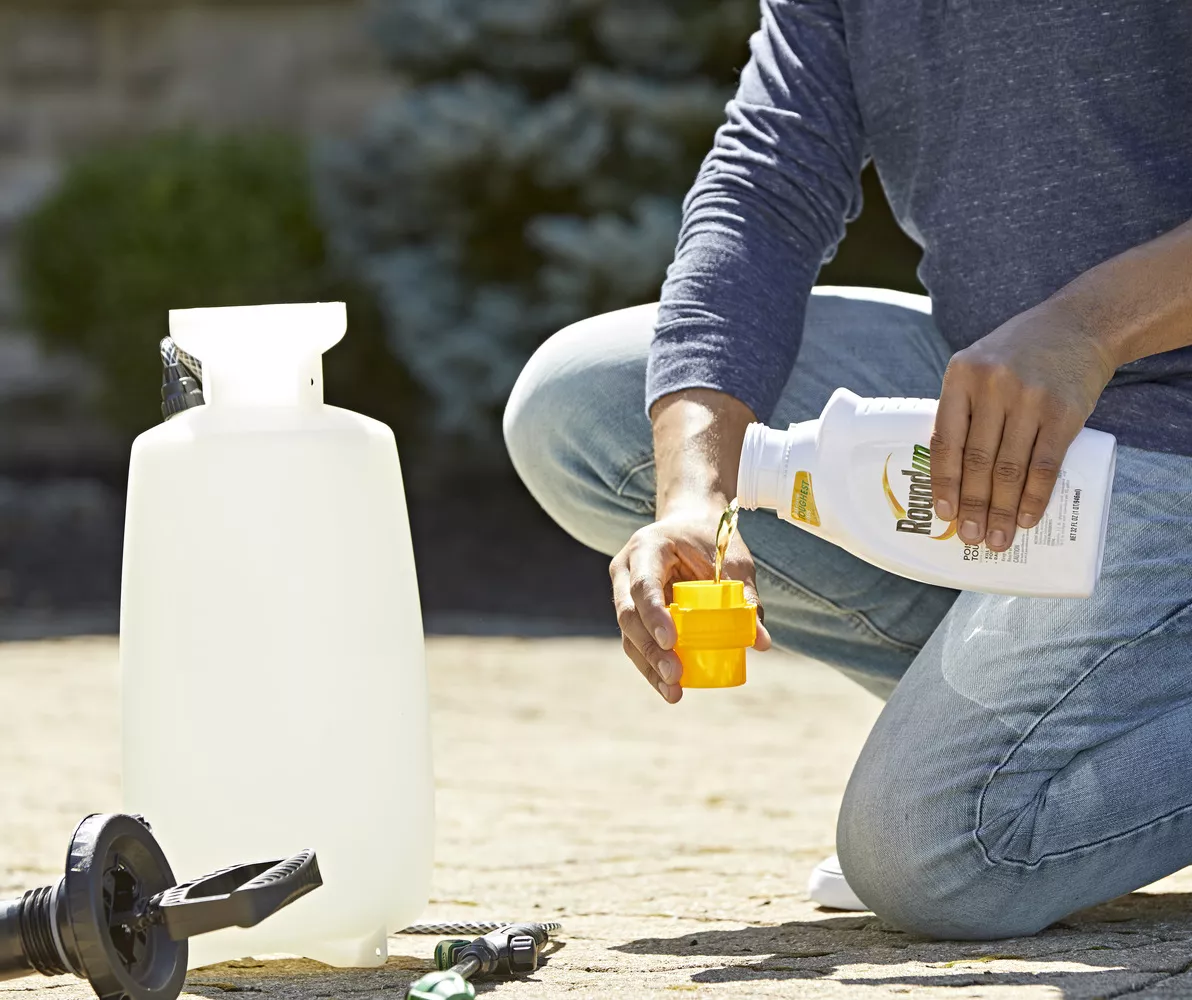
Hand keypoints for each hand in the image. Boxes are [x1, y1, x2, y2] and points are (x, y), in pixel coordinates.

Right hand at [609, 504, 771, 703]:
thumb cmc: (712, 538)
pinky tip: (668, 687)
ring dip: (648, 665)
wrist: (690, 520)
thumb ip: (745, 597)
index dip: (654, 615)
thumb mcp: (732, 560)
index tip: (671, 642)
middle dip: (650, 649)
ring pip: (628, 634)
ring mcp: (624, 590)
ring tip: (673, 692)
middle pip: (628, 614)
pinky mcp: (632, 609)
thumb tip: (760, 642)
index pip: (644, 585)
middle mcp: (626, 569)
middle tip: (675, 676)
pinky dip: (650, 665)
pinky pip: (636, 640)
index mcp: (647, 548)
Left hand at [931, 299, 1115, 550]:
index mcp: (960, 376)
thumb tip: (949, 475)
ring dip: (1002, 510)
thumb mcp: (977, 365)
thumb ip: (961, 408)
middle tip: (970, 538)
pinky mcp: (1064, 412)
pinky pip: (1045, 465)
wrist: (1079, 324)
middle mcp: (992, 386)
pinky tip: (1027, 518)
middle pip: (976, 460)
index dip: (944, 482)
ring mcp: (1029, 398)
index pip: (945, 440)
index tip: (944, 514)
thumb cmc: (1018, 353)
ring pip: (1009, 469)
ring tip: (998, 539)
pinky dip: (1035, 497)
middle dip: (972, 506)